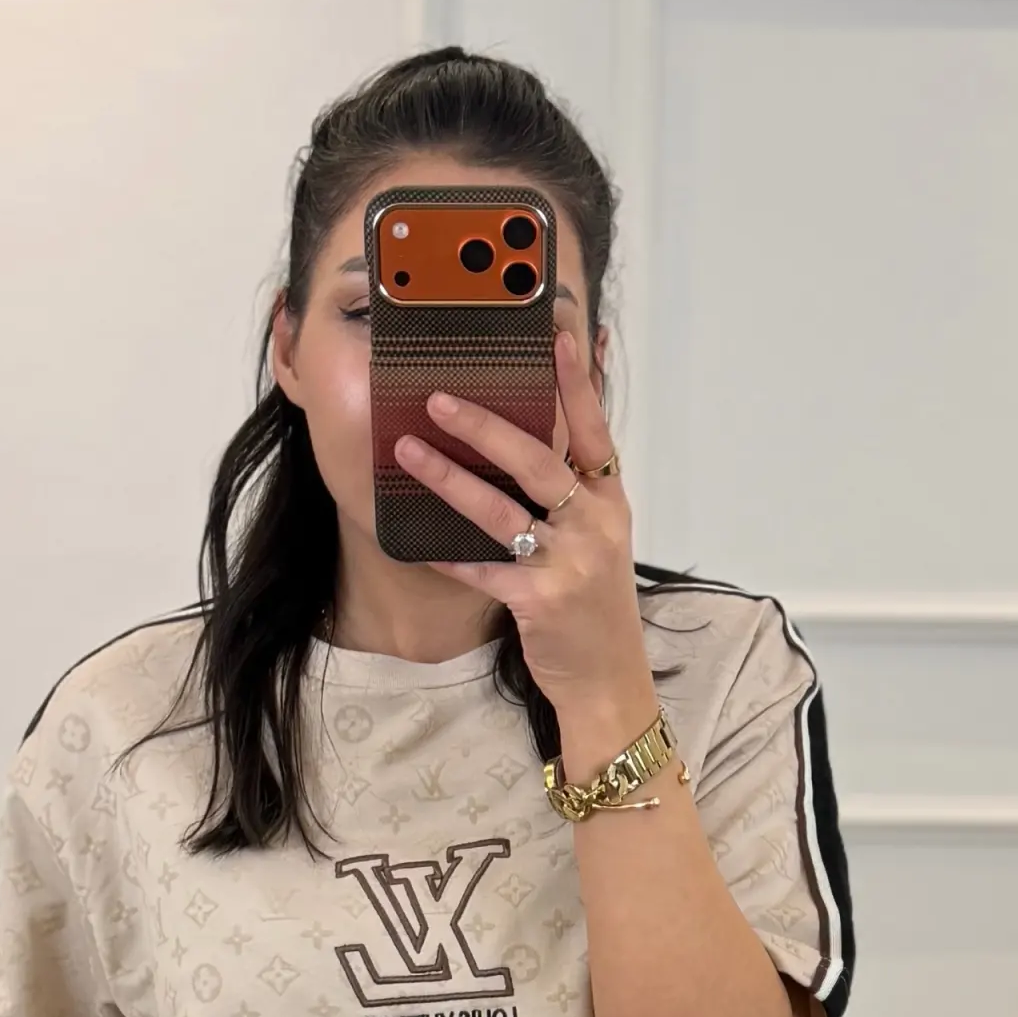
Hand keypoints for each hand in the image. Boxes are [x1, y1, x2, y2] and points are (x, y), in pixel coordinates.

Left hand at [394, 323, 646, 723]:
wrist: (608, 678)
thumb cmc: (594, 604)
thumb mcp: (599, 540)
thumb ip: (573, 492)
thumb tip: (530, 443)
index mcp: (609, 501)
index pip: (593, 430)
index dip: (575, 384)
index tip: (555, 337)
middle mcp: (594, 524)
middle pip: (536, 461)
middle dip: (484, 426)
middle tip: (438, 398)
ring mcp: (569, 562)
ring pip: (500, 510)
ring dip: (448, 478)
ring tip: (408, 451)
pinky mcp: (540, 600)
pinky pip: (480, 568)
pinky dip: (445, 552)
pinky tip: (410, 537)